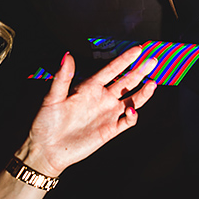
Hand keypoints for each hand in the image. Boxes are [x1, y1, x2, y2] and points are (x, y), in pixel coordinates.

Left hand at [25, 47, 157, 176]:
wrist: (47, 150)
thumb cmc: (46, 123)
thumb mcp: (51, 98)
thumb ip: (62, 78)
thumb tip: (67, 56)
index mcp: (90, 88)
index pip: (112, 69)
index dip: (125, 59)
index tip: (138, 49)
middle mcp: (103, 98)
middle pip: (127, 82)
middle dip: (141, 71)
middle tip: (153, 61)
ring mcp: (109, 114)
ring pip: (133, 99)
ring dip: (144, 92)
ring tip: (153, 83)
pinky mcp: (111, 130)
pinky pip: (128, 121)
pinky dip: (133, 115)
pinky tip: (131, 110)